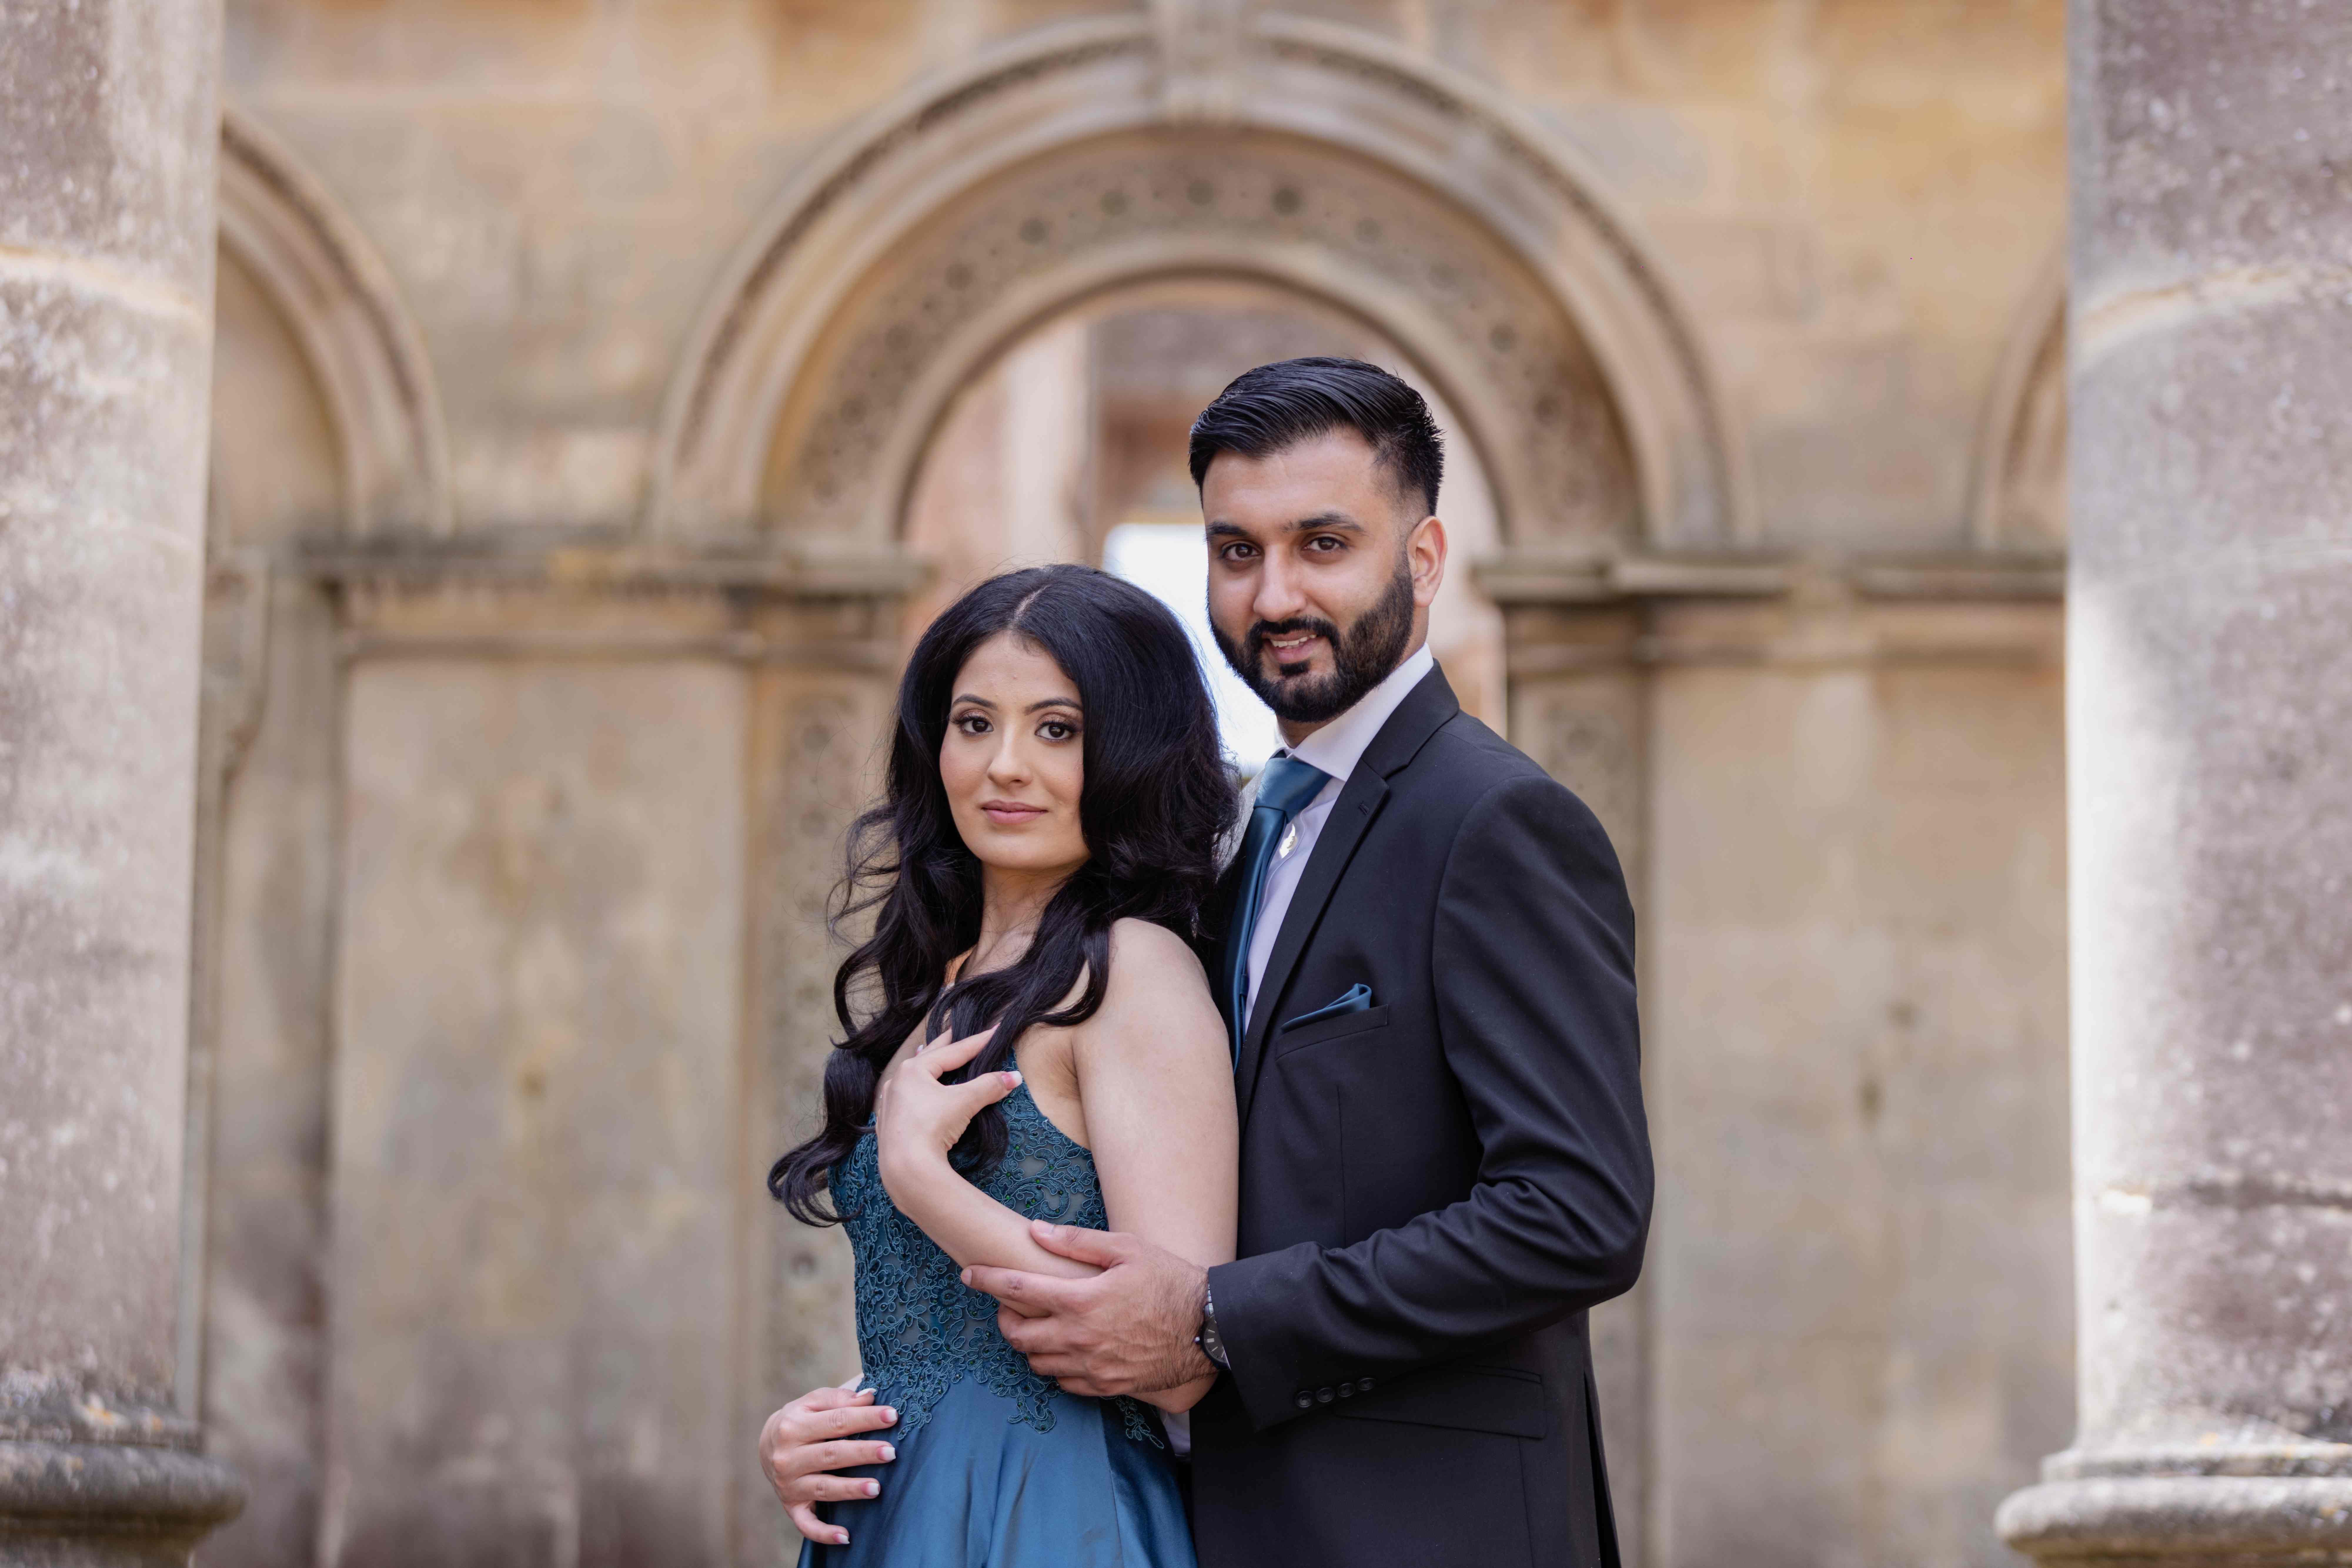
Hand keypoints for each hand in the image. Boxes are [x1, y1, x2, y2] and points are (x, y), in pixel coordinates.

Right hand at [757, 1384, 898, 1546]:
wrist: (767, 1445)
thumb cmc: (800, 1419)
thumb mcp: (812, 1402)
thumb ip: (839, 1398)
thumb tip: (870, 1396)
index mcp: (793, 1426)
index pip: (836, 1421)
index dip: (865, 1418)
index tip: (893, 1416)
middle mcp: (787, 1457)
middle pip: (831, 1454)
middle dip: (863, 1453)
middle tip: (891, 1452)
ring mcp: (788, 1485)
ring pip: (823, 1488)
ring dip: (850, 1489)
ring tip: (876, 1488)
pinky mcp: (791, 1507)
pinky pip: (806, 1524)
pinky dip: (824, 1533)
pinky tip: (846, 1537)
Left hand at [873, 1026, 1016, 1195]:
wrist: (906, 1167)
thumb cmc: (932, 1126)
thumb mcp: (964, 1102)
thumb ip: (988, 1086)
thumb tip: (1014, 1077)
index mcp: (915, 1069)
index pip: (953, 1051)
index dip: (977, 1041)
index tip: (995, 1031)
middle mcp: (898, 1080)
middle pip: (928, 1057)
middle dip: (945, 1045)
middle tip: (957, 1030)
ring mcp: (890, 1102)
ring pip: (912, 1076)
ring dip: (925, 1065)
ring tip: (929, 1053)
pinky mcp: (889, 1123)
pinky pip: (904, 1097)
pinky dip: (914, 1089)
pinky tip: (913, 1089)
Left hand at [963, 1221, 1213, 1397]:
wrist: (1208, 1328)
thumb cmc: (1170, 1281)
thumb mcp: (1128, 1248)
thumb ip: (1078, 1241)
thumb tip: (1037, 1231)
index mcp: (1081, 1301)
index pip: (1017, 1290)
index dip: (987, 1281)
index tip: (969, 1274)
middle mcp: (1080, 1339)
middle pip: (1018, 1336)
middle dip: (1004, 1319)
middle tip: (1010, 1304)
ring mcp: (1092, 1367)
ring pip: (1037, 1363)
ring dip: (1029, 1345)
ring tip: (1038, 1326)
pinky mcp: (1107, 1386)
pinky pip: (1064, 1384)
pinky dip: (1055, 1368)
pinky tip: (1066, 1350)